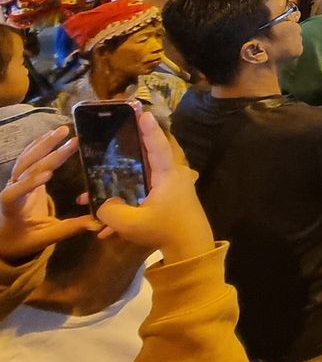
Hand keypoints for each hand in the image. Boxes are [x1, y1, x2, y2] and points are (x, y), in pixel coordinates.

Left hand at [0, 126, 97, 262]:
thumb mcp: (44, 238)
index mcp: (11, 206)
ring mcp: (15, 180)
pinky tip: (52, 133)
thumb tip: (96, 223)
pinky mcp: (23, 175)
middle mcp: (10, 189)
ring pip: (27, 158)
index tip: (49, 176)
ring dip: (45, 143)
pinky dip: (40, 144)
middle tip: (70, 140)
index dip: (29, 183)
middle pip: (25, 167)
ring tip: (63, 130)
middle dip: (48, 153)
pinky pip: (29, 156)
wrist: (6, 234)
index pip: (16, 192)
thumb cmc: (23, 238)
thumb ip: (68, 229)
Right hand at [95, 113, 214, 265]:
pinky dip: (129, 207)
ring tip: (89, 199)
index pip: (157, 145)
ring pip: (142, 182)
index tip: (141, 112)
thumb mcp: (131, 223)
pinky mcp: (171, 201)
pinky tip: (106, 230)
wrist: (191, 249)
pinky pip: (146, 197)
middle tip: (114, 139)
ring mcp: (174, 189)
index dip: (148, 129)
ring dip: (119, 190)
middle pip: (148, 158)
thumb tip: (101, 204)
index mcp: (168, 174)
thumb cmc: (164, 230)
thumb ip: (110, 211)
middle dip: (127, 154)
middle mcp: (173, 176)